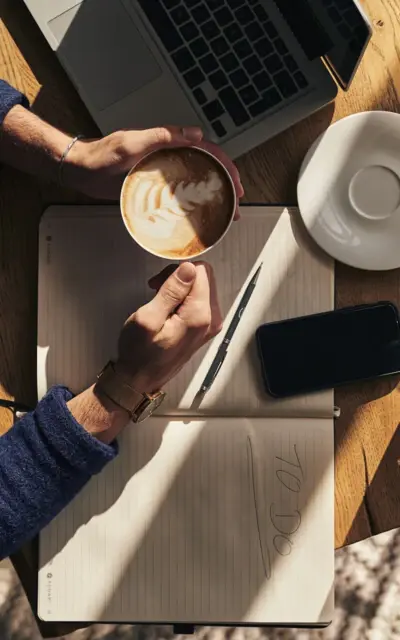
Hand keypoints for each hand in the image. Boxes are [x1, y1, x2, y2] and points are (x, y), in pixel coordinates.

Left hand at [65, 126, 243, 217]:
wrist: (83, 170)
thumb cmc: (103, 154)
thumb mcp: (133, 142)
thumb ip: (163, 136)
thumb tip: (196, 133)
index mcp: (169, 144)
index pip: (207, 151)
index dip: (225, 165)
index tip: (235, 182)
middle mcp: (170, 158)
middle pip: (206, 169)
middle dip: (226, 184)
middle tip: (236, 203)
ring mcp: (163, 175)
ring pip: (196, 183)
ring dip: (213, 197)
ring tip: (225, 213)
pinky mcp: (155, 189)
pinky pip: (180, 196)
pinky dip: (193, 206)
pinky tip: (200, 218)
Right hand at [116, 261, 221, 392]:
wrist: (140, 380)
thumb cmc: (139, 353)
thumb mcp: (147, 318)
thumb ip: (171, 292)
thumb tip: (188, 269)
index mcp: (199, 316)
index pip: (199, 271)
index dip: (176, 270)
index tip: (158, 282)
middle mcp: (211, 320)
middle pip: (204, 277)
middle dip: (180, 276)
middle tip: (157, 289)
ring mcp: (210, 325)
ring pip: (202, 287)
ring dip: (181, 287)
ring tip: (160, 299)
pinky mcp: (204, 328)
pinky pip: (200, 300)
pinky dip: (184, 298)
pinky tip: (168, 308)